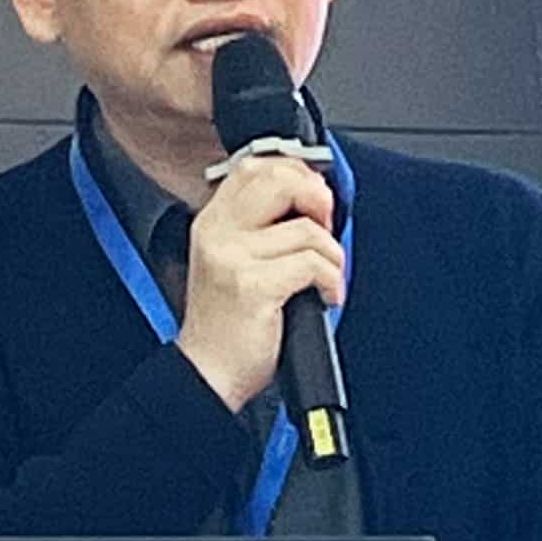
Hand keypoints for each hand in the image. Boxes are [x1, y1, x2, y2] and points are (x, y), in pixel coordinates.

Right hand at [174, 153, 344, 410]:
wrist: (208, 373)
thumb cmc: (230, 324)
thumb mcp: (237, 262)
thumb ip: (263, 227)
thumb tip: (315, 197)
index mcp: (213, 222)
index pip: (255, 167)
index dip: (296, 173)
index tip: (315, 201)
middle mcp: (217, 233)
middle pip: (279, 180)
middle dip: (318, 200)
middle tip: (325, 230)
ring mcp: (231, 257)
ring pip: (307, 229)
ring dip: (333, 256)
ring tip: (326, 279)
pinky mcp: (251, 285)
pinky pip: (313, 264)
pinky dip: (332, 281)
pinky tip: (326, 297)